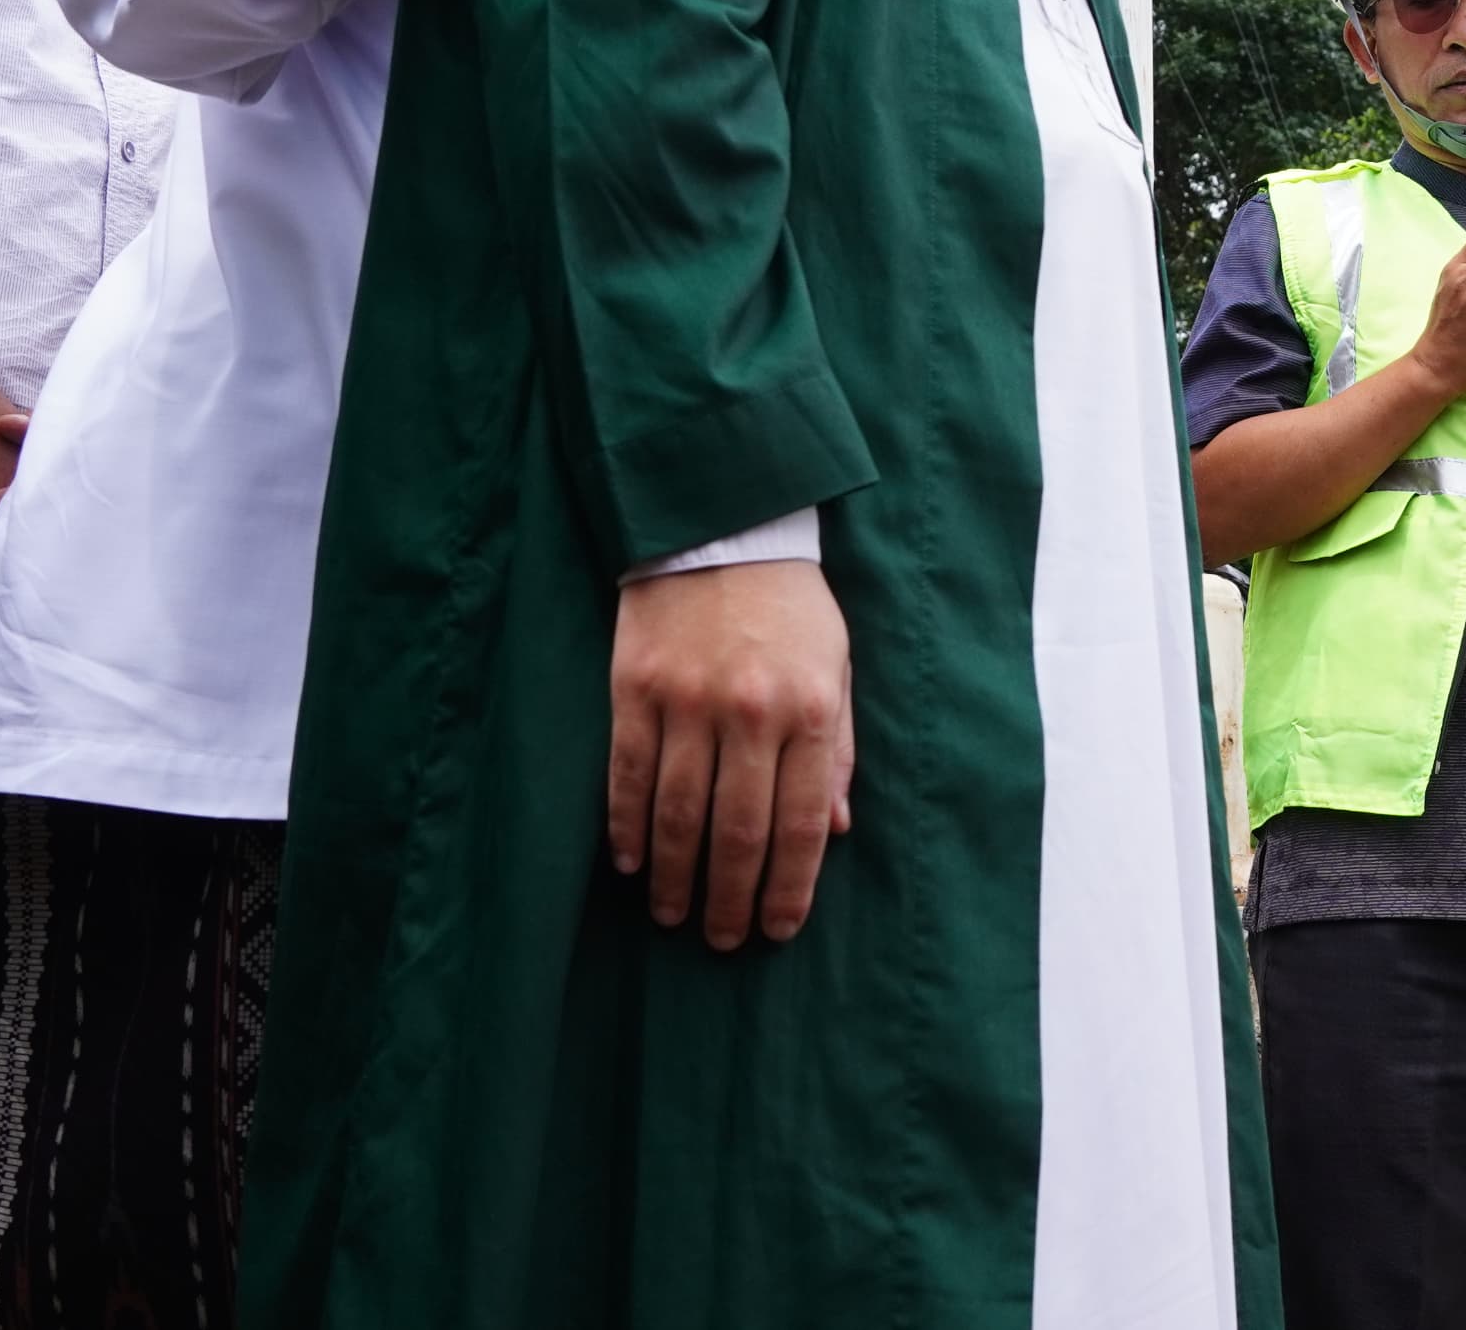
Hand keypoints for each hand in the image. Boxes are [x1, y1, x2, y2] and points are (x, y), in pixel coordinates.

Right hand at [609, 557, 854, 948]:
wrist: (722, 526)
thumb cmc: (789, 605)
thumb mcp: (835, 669)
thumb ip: (836, 749)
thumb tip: (835, 830)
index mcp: (807, 710)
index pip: (800, 824)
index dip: (789, 887)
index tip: (778, 928)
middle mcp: (749, 713)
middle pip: (738, 832)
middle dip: (731, 898)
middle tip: (722, 939)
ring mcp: (687, 703)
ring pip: (678, 815)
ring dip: (676, 876)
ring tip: (674, 914)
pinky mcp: (635, 690)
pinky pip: (629, 776)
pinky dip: (628, 826)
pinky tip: (632, 862)